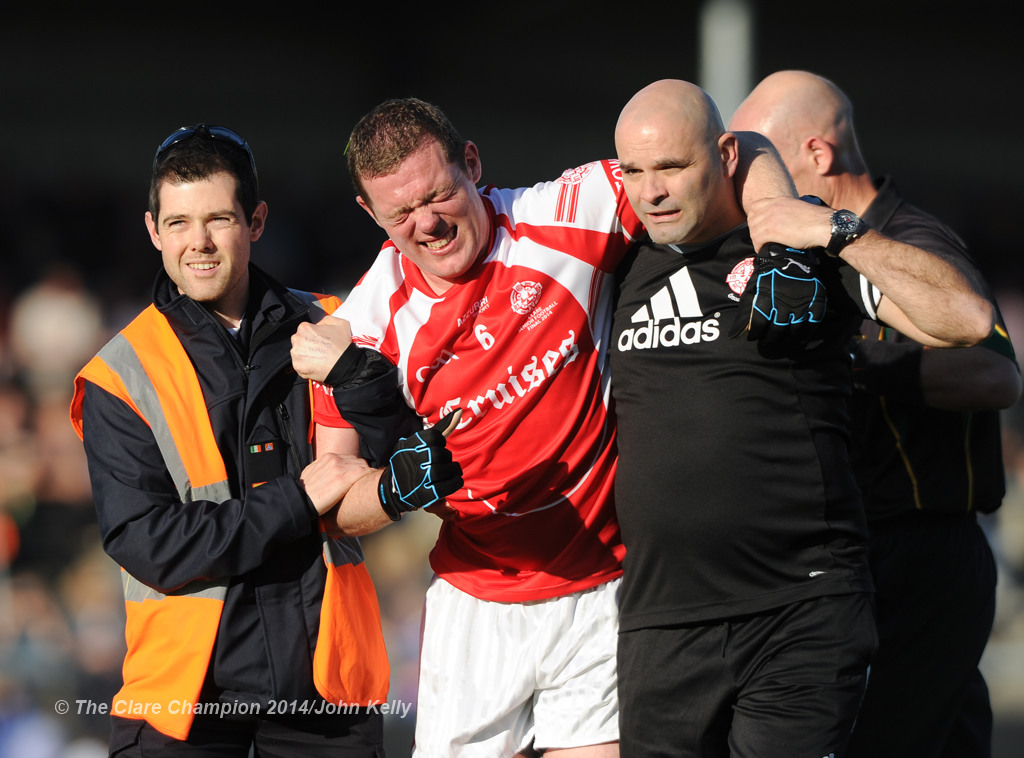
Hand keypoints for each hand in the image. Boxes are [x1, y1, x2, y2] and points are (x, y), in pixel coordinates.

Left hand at [291, 316, 352, 382]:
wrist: (345, 364)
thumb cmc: (342, 345)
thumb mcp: (339, 323)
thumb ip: (324, 320)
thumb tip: (317, 325)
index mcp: (304, 328)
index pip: (304, 330)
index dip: (313, 335)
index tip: (320, 341)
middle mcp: (297, 339)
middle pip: (299, 341)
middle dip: (307, 345)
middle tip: (320, 350)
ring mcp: (296, 353)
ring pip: (298, 353)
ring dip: (305, 355)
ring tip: (318, 359)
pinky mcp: (297, 366)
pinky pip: (299, 365)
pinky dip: (306, 366)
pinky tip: (316, 365)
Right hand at [299, 452, 372, 514]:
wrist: (301, 502)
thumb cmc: (306, 492)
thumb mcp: (311, 473)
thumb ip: (323, 468)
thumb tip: (329, 471)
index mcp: (328, 457)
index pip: (350, 458)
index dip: (355, 467)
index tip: (358, 476)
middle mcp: (334, 460)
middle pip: (358, 461)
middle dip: (362, 470)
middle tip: (365, 481)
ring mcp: (338, 468)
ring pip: (362, 465)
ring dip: (367, 473)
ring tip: (369, 483)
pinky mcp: (343, 479)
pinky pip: (363, 472)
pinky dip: (369, 475)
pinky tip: (370, 483)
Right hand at [378, 410, 463, 520]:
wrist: (394, 488)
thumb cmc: (413, 462)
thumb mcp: (421, 443)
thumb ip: (442, 428)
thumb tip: (460, 411)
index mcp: (409, 445)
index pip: (434, 437)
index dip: (440, 443)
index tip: (436, 448)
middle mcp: (412, 460)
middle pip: (440, 454)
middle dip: (447, 458)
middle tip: (444, 462)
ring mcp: (417, 478)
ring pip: (444, 470)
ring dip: (453, 470)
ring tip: (452, 471)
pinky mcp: (424, 494)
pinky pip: (446, 486)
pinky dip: (455, 482)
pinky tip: (455, 480)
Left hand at [730, 242, 827, 358]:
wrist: (788, 256)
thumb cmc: (766, 275)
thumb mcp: (752, 289)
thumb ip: (745, 312)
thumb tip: (734, 335)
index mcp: (767, 298)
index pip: (760, 325)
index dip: (756, 335)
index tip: (754, 339)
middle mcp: (784, 303)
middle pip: (777, 331)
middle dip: (770, 342)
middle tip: (767, 346)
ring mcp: (801, 303)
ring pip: (795, 331)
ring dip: (787, 342)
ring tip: (782, 345)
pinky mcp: (816, 302)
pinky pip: (812, 325)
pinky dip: (805, 335)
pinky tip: (798, 339)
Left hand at [745, 196, 832, 252]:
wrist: (824, 225)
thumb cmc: (817, 220)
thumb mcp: (798, 208)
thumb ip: (787, 211)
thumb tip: (785, 220)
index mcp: (779, 200)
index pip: (755, 206)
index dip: (754, 217)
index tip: (759, 226)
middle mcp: (773, 207)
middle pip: (752, 219)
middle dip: (754, 230)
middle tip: (760, 239)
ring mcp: (771, 218)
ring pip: (753, 231)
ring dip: (756, 240)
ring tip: (762, 246)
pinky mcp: (772, 230)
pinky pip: (757, 239)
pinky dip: (758, 246)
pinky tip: (763, 249)